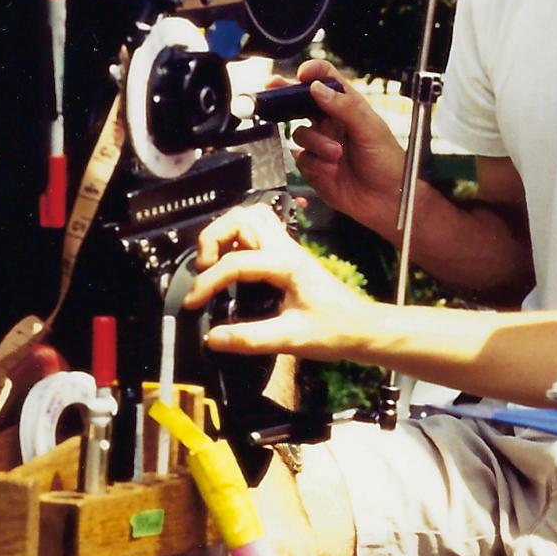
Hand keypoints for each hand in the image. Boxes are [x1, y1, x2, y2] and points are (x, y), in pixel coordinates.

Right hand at [185, 204, 374, 360]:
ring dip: (226, 231)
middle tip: (203, 268)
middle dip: (214, 237)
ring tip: (213, 260)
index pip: (236, 262)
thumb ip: (251, 339)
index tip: (192, 302)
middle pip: (242, 218)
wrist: (364, 328)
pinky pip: (259, 229)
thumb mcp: (292, 339)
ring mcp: (288, 248)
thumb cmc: (335, 331)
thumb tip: (213, 338)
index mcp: (287, 265)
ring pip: (251, 216)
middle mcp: (286, 249)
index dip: (208, 282)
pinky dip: (238, 236)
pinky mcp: (288, 254)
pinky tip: (231, 260)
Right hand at [288, 60, 406, 235]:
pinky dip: (316, 165)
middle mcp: (331, 123)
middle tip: (274, 87)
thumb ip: (344, 107)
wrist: (387, 201)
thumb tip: (317, 88)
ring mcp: (321, 144)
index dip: (313, 72)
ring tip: (337, 155)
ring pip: (300, 134)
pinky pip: (302, 159)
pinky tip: (333, 171)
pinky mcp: (314, 167)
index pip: (327, 79)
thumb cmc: (388, 162)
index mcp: (348, 106)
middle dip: (286, 95)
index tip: (303, 74)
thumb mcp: (371, 129)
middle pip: (301, 102)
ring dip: (316, 144)